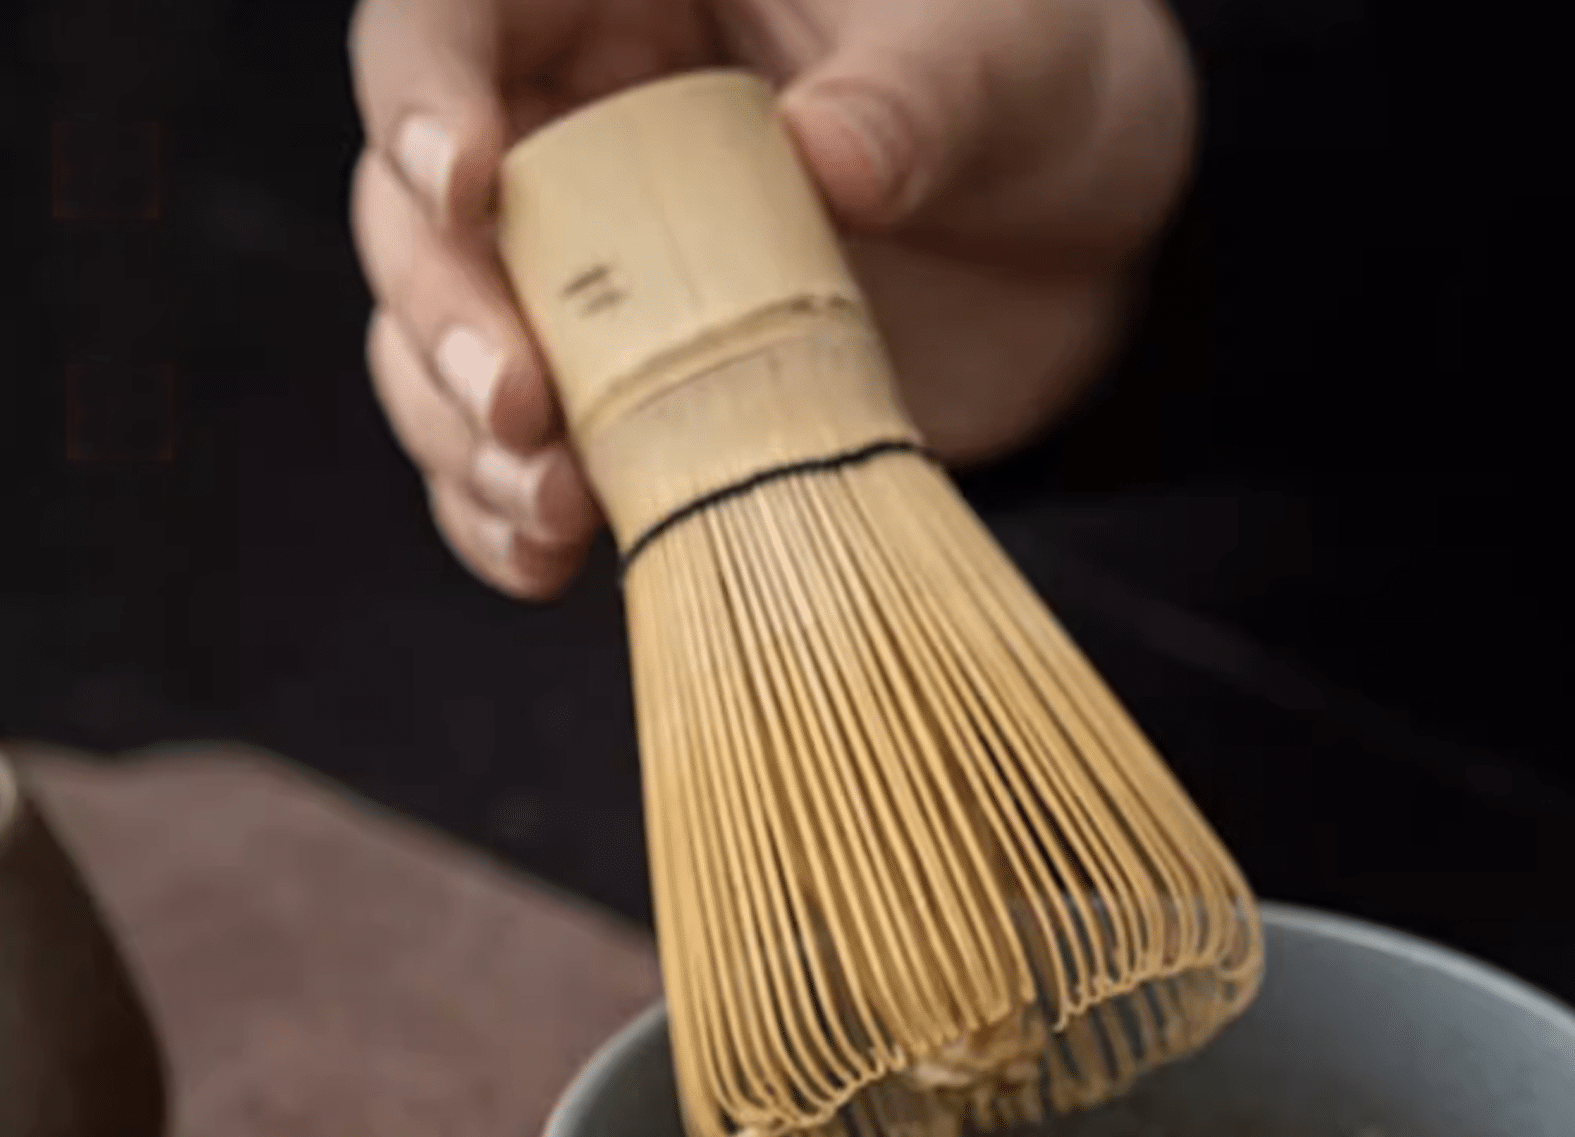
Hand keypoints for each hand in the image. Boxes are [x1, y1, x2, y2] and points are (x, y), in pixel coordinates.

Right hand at [347, 0, 1195, 597]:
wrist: (1075, 224)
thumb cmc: (1026, 76)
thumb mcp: (996, 54)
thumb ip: (910, 100)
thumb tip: (825, 159)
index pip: (450, 15)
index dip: (419, 93)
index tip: (467, 186)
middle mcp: (570, 127)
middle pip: (414, 211)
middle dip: (444, 314)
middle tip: (521, 404)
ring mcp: (593, 277)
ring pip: (443, 348)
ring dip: (465, 441)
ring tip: (551, 508)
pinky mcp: (633, 395)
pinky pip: (528, 459)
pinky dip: (514, 519)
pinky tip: (547, 560)